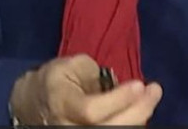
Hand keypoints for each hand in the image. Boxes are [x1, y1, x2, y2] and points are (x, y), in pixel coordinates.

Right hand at [8, 54, 162, 124]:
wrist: (33, 102)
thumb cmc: (55, 79)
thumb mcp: (70, 66)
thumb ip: (94, 76)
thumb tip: (120, 87)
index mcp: (61, 103)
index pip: (91, 111)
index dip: (118, 100)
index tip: (139, 84)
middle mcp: (67, 126)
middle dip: (137, 111)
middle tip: (155, 90)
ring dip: (139, 118)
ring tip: (152, 98)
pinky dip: (131, 124)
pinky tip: (141, 110)